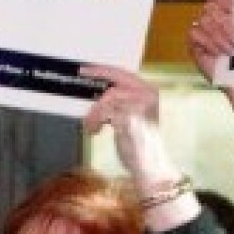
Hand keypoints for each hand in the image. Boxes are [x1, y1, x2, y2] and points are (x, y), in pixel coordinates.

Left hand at [80, 65, 179, 185]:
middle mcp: (148, 96)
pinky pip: (105, 112)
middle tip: (81, 72)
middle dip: (97, 76)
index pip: (124, 75)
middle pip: (116, 81)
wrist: (149, 165)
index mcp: (151, 93)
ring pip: (108, 97)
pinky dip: (95, 121)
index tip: (88, 69)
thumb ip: (120, 103)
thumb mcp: (132, 117)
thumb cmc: (139, 145)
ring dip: (95, 112)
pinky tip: (95, 131)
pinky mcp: (130, 117)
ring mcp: (141, 106)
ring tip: (91, 125)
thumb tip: (99, 92)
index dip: (105, 70)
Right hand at [188, 0, 233, 84]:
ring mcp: (203, 32)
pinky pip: (195, 33)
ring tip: (230, 50)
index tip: (233, 8)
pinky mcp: (194, 44)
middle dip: (225, 22)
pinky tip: (217, 53)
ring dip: (219, 36)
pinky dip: (208, 42)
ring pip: (203, 20)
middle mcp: (214, 21)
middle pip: (211, 7)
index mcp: (228, 16)